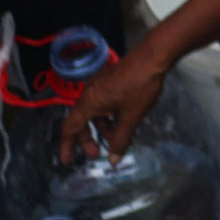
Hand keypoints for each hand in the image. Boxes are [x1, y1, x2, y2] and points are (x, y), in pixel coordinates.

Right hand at [58, 43, 169, 162]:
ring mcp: (99, 86)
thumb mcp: (130, 117)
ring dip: (103, 128)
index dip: (66, 146)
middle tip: (98, 153)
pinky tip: (123, 122)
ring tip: (118, 138)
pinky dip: (109, 117)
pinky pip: (103, 104)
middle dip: (88, 140)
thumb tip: (113, 159)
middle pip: (81, 122)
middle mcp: (89, 93)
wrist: (153, 58)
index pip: (69, 128)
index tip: (67, 160)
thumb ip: (120, 139)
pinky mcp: (109, 82)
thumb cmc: (139, 87)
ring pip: (95, 113)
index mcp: (88, 103)